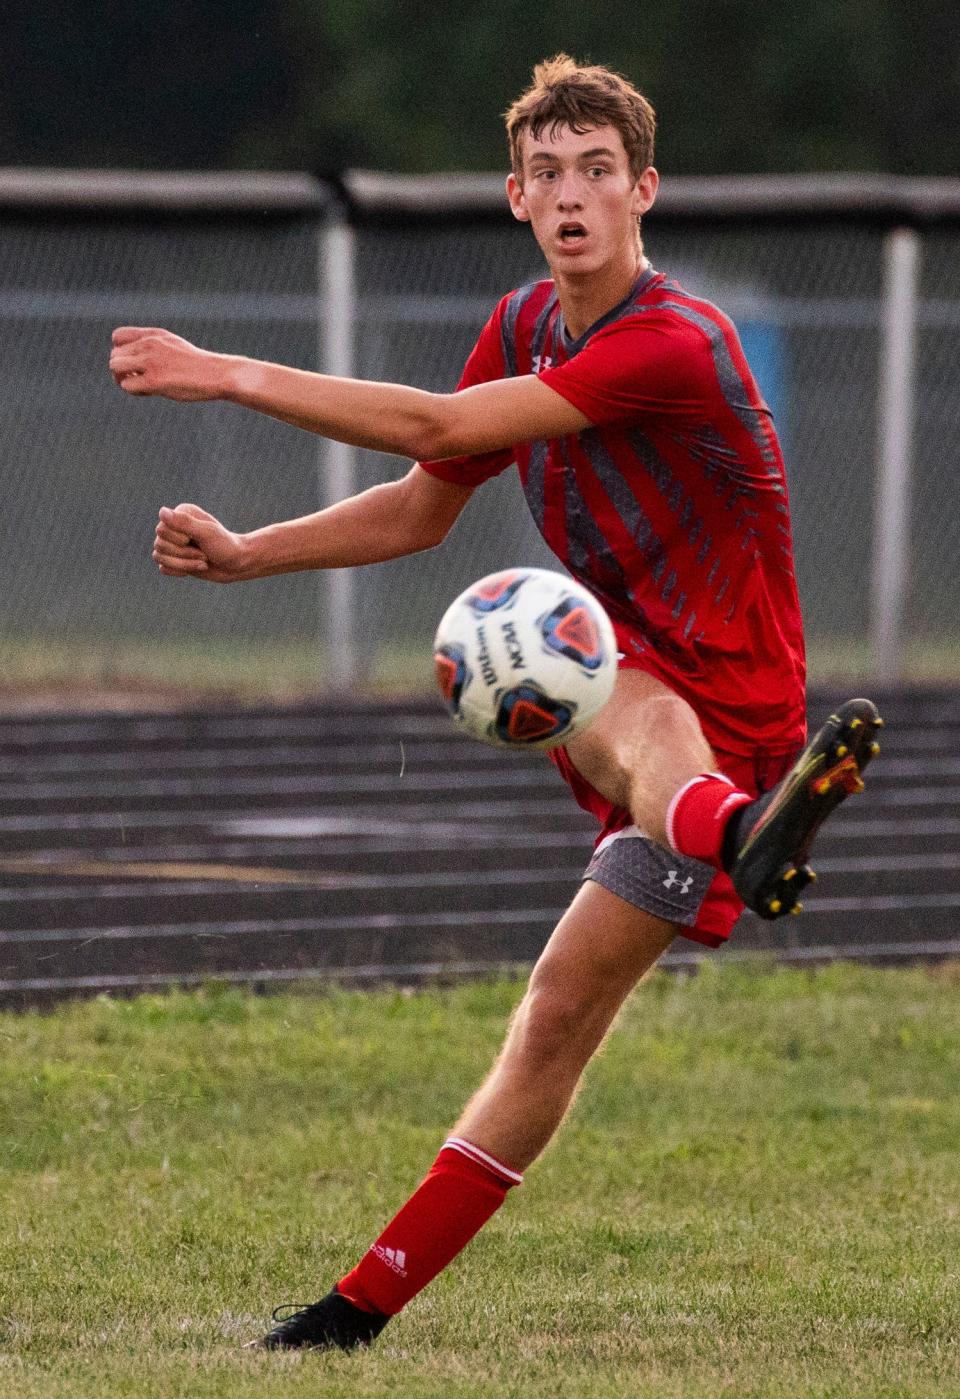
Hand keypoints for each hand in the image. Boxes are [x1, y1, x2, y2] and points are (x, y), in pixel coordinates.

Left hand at [110, 327, 233, 400]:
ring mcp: (151, 362)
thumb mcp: (173, 346)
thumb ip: (152, 347)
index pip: (117, 336)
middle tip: (137, 378)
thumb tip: (131, 363)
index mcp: (153, 335)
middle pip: (114, 355)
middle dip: (121, 369)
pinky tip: (149, 392)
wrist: (217, 374)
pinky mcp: (154, 380)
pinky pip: (127, 385)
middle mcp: (149, 344)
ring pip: (115, 367)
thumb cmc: (197, 365)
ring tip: (141, 385)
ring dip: (122, 379)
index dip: (120, 351)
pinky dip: (134, 391)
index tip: (134, 362)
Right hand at [153, 503, 249, 582]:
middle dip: (184, 554)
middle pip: (159, 544)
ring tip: (203, 562)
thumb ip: (185, 523)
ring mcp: (173, 543)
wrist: (237, 564)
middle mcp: (174, 526)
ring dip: (184, 564)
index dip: (178, 540)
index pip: (161, 529)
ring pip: (159, 557)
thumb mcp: (207, 533)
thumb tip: (162, 512)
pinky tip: (195, 567)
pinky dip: (179, 571)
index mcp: (181, 513)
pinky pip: (163, 568)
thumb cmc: (225, 546)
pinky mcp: (175, 559)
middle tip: (204, 555)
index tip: (197, 540)